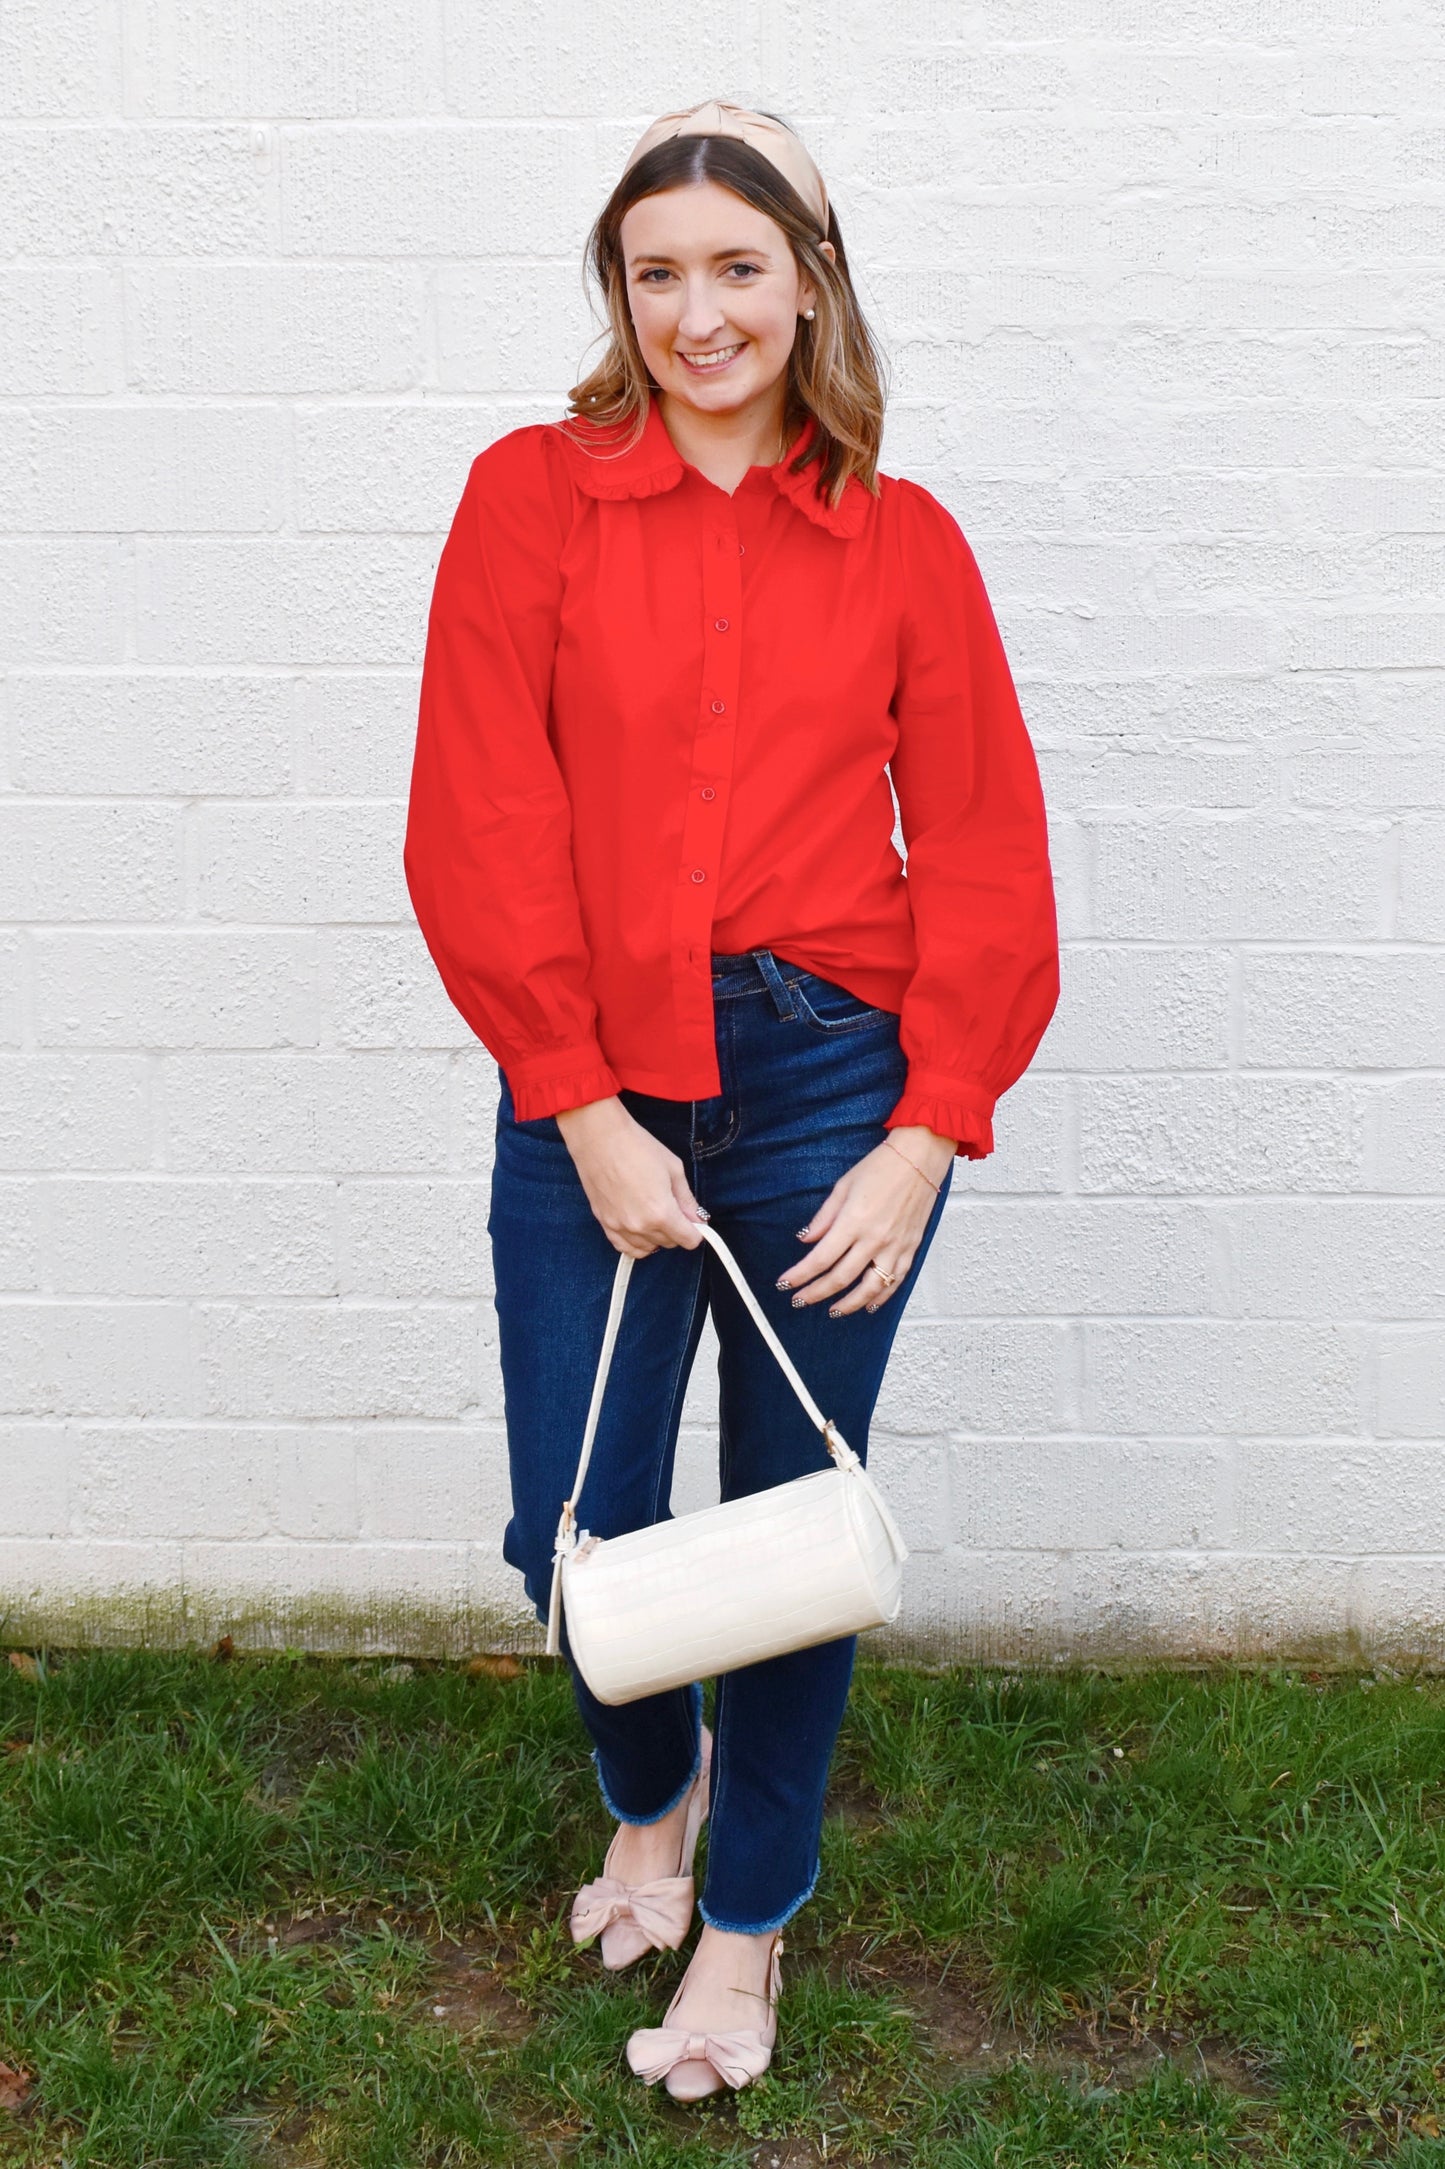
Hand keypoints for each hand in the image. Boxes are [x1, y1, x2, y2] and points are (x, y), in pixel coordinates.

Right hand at [553, 1095, 708, 1258]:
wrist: (598, 1138)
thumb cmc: (636, 1147)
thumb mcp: (673, 1169)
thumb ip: (687, 1199)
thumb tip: (697, 1218)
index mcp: (661, 1213)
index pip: (689, 1240)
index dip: (696, 1231)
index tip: (695, 1221)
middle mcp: (640, 1226)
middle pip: (670, 1244)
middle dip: (677, 1230)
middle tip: (674, 1208)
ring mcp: (619, 1227)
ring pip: (648, 1248)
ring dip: (657, 1237)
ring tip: (655, 1215)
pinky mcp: (604, 1223)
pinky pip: (625, 1247)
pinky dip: (636, 1243)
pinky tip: (640, 1228)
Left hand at [776, 1125, 954, 1315]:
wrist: (920, 1158)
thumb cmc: (882, 1166)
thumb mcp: (843, 1186)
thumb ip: (824, 1217)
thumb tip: (806, 1239)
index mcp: (853, 1221)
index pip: (820, 1259)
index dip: (800, 1275)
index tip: (786, 1283)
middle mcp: (874, 1238)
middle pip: (840, 1278)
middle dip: (816, 1293)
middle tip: (799, 1300)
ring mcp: (895, 1246)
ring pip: (870, 1288)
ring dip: (849, 1304)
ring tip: (833, 1311)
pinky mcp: (910, 1248)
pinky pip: (895, 1281)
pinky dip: (882, 1297)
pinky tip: (869, 1305)